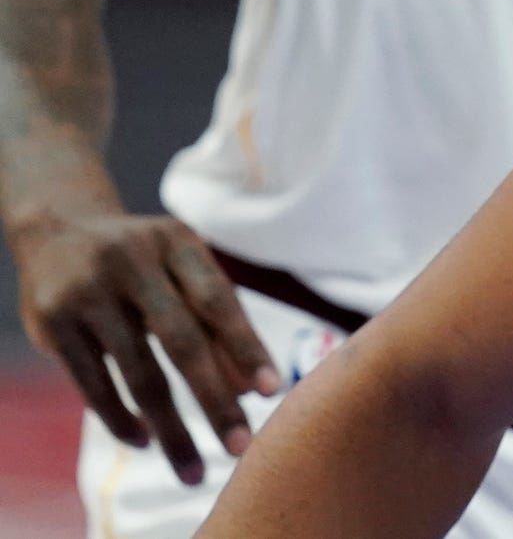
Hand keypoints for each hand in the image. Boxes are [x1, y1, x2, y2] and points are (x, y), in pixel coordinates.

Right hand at [14, 207, 279, 482]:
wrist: (59, 231)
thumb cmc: (144, 262)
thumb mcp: (182, 274)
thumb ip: (217, 324)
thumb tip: (253, 390)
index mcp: (176, 241)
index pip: (219, 300)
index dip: (246, 347)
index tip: (272, 393)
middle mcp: (131, 261)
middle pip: (182, 340)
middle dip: (214, 399)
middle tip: (240, 446)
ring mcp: (87, 291)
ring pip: (138, 372)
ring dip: (170, 428)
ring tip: (193, 467)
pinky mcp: (51, 322)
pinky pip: (94, 383)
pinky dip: (122, 419)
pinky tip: (146, 442)